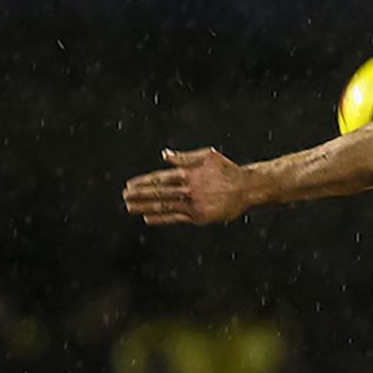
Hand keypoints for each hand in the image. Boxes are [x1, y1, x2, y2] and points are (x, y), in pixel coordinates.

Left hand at [123, 148, 250, 225]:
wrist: (248, 188)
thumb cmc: (228, 170)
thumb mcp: (207, 156)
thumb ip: (184, 157)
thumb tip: (164, 154)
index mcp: (188, 174)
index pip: (160, 178)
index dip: (143, 182)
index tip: (129, 185)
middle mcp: (188, 189)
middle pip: (158, 192)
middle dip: (139, 195)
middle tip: (124, 196)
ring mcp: (193, 204)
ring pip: (164, 205)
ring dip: (144, 206)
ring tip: (129, 207)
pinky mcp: (199, 216)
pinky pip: (175, 218)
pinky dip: (160, 218)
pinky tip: (147, 218)